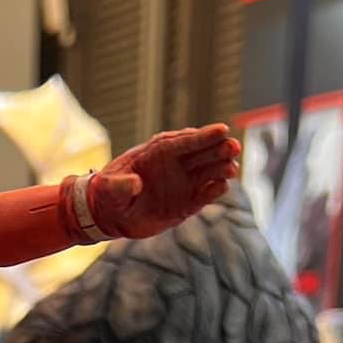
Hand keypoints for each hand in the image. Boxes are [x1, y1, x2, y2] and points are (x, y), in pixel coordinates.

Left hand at [84, 123, 239, 239]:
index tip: (222, 130)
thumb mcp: (109, 187)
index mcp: (159, 152)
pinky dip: (214, 191)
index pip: (185, 141)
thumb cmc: (109, 192)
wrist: (109, 212)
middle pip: (203, 153)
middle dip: (219, 148)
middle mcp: (176, 164)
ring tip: (232, 169)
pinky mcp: (186, 203)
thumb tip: (135, 184)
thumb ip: (121, 184)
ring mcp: (183, 183)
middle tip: (234, 147)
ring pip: (209, 172)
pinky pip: (204, 196)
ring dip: (222, 169)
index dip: (203, 136)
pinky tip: (223, 187)